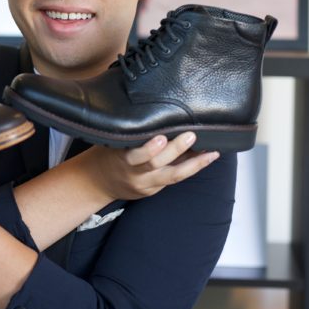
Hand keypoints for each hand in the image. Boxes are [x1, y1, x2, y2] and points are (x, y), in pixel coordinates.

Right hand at [82, 132, 217, 200]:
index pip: (136, 155)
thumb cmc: (108, 154)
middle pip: (157, 164)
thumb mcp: (114, 142)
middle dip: (176, 149)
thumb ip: (131, 134)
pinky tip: (205, 160)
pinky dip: (190, 169)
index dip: (149, 148)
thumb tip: (158, 116)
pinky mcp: (152, 191)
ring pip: (172, 176)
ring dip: (194, 164)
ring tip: (211, 153)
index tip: (162, 135)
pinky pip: (173, 180)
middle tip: (192, 135)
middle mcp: (135, 174)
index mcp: (122, 159)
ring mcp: (146, 185)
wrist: (97, 183)